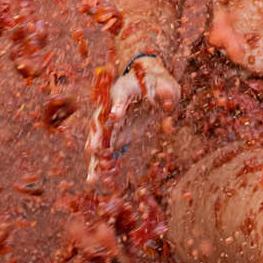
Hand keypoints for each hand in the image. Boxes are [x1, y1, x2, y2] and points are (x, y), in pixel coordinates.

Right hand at [86, 55, 180, 181]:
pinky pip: (110, 150)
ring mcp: (112, 124)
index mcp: (122, 90)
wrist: (149, 83)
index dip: (117, 107)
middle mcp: (111, 108)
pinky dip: (108, 164)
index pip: (118, 98)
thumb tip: (169, 105)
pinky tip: (107, 181)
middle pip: (100, 123)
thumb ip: (166, 94)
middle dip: (97, 137)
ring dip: (96, 159)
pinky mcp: (118, 135)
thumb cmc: (156, 82)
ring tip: (92, 179)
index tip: (115, 117)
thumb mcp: (165, 84)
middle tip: (93, 150)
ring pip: (100, 142)